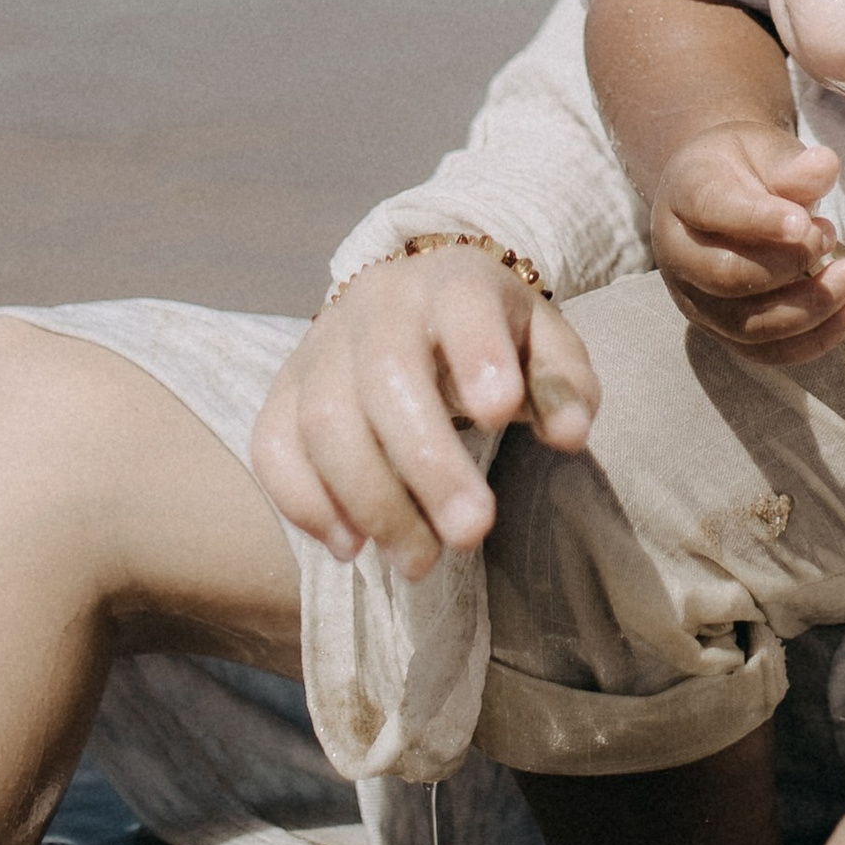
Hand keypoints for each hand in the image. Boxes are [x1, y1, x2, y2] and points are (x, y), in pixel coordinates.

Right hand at [250, 243, 599, 582]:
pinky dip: (306, 503)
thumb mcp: (545, 346)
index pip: (461, 307)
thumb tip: (572, 434)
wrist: (416, 305)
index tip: (501, 412)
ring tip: (421, 562)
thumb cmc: (494, 338)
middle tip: (473, 533)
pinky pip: (273, 447)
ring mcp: (320, 346)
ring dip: (372, 503)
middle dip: (428, 464)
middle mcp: (376, 305)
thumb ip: (563, 385)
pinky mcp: (283, 390)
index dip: (477, 355)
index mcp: (453, 283)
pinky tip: (352, 547)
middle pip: (386, 377)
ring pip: (325, 421)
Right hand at [653, 120, 844, 363]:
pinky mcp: (723, 331)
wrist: (721, 190)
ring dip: (810, 308)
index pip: (714, 210)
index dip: (759, 220)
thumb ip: (791, 163)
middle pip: (725, 277)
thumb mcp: (764, 148)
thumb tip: (824, 167)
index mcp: (684, 193)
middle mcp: (678, 253)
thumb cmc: (745, 166)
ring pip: (748, 325)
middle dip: (789, 265)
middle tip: (831, 237)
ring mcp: (697, 299)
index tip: (805, 223)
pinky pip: (766, 352)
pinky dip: (814, 340)